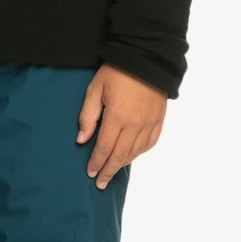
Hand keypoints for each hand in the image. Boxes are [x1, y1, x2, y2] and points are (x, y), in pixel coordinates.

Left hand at [76, 63, 167, 187]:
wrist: (146, 57)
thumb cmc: (116, 71)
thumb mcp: (95, 89)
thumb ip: (88, 115)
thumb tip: (82, 139)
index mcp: (117, 117)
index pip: (104, 148)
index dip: (96, 163)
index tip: (90, 173)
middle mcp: (135, 124)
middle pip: (120, 155)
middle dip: (108, 171)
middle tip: (100, 183)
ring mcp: (149, 123)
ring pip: (135, 152)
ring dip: (123, 164)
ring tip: (113, 171)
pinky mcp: (159, 119)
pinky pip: (150, 143)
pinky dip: (139, 153)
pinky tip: (131, 156)